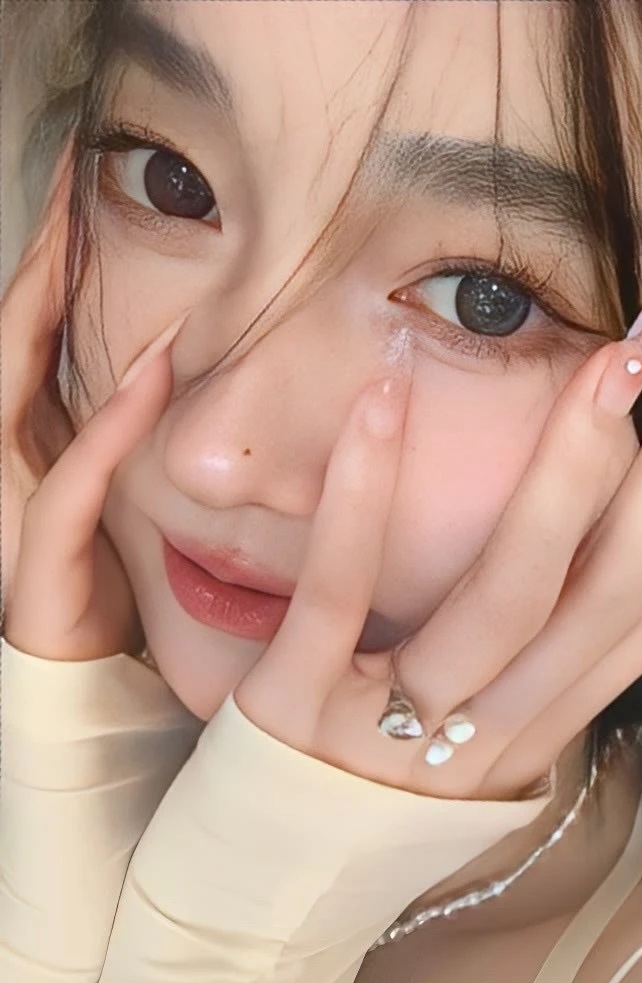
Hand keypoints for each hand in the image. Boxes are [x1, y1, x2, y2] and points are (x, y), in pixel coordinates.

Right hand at [1, 157, 184, 658]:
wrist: (75, 665)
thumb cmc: (92, 571)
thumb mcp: (100, 483)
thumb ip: (109, 425)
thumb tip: (156, 365)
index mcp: (25, 434)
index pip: (31, 332)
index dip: (49, 265)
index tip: (77, 194)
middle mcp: (6, 452)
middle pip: (15, 338)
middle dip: (37, 265)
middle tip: (68, 187)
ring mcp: (11, 497)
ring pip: (19, 387)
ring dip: (49, 316)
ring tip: (77, 244)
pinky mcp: (40, 550)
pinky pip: (75, 476)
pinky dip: (113, 423)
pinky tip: (152, 372)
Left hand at [235, 300, 641, 800]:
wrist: (273, 870)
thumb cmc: (389, 764)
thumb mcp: (491, 705)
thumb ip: (556, 621)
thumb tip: (633, 521)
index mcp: (549, 721)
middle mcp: (492, 732)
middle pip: (612, 597)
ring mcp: (396, 729)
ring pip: (506, 599)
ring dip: (564, 474)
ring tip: (610, 364)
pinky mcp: (295, 708)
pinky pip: (340, 595)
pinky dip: (365, 496)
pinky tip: (383, 396)